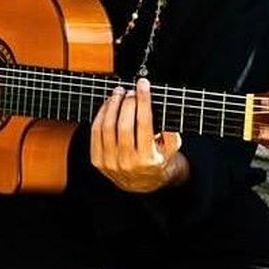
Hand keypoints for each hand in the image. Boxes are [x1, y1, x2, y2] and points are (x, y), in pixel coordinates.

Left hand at [90, 77, 185, 192]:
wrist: (143, 183)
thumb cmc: (158, 160)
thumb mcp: (173, 149)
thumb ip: (172, 133)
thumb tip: (163, 113)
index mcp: (148, 159)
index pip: (144, 123)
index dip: (143, 101)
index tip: (143, 85)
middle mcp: (127, 162)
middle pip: (123, 124)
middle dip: (127, 103)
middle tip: (130, 90)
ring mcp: (110, 162)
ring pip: (107, 127)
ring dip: (112, 105)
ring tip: (118, 93)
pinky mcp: (97, 161)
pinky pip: (95, 133)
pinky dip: (100, 115)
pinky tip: (108, 104)